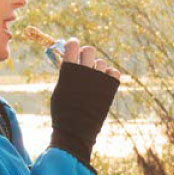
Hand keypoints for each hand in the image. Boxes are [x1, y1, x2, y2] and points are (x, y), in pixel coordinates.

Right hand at [49, 38, 120, 163]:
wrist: (76, 130)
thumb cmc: (63, 111)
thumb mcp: (60, 89)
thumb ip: (66, 73)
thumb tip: (69, 60)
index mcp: (69, 69)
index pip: (72, 45)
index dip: (72, 44)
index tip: (73, 46)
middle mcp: (85, 70)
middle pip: (89, 50)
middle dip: (86, 54)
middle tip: (84, 62)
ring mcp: (99, 78)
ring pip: (101, 63)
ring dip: (97, 68)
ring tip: (92, 81)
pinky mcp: (110, 87)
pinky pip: (114, 72)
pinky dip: (110, 76)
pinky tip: (103, 83)